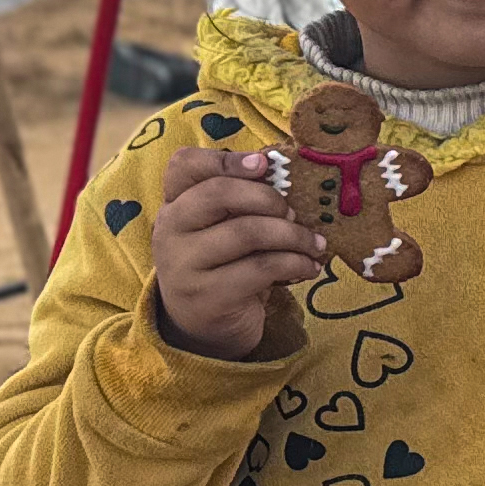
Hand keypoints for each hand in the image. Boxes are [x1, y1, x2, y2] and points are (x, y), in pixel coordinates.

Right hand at [150, 144, 321, 357]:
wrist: (204, 327)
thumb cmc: (224, 265)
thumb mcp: (226, 228)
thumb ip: (243, 202)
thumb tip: (288, 175)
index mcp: (175, 204)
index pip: (184, 165)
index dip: (226, 158)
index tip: (264, 164)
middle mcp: (170, 229)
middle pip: (218, 193)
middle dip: (269, 198)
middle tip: (295, 214)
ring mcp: (183, 264)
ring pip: (246, 232)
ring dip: (293, 235)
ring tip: (314, 244)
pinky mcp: (207, 296)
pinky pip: (261, 268)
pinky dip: (295, 263)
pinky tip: (308, 267)